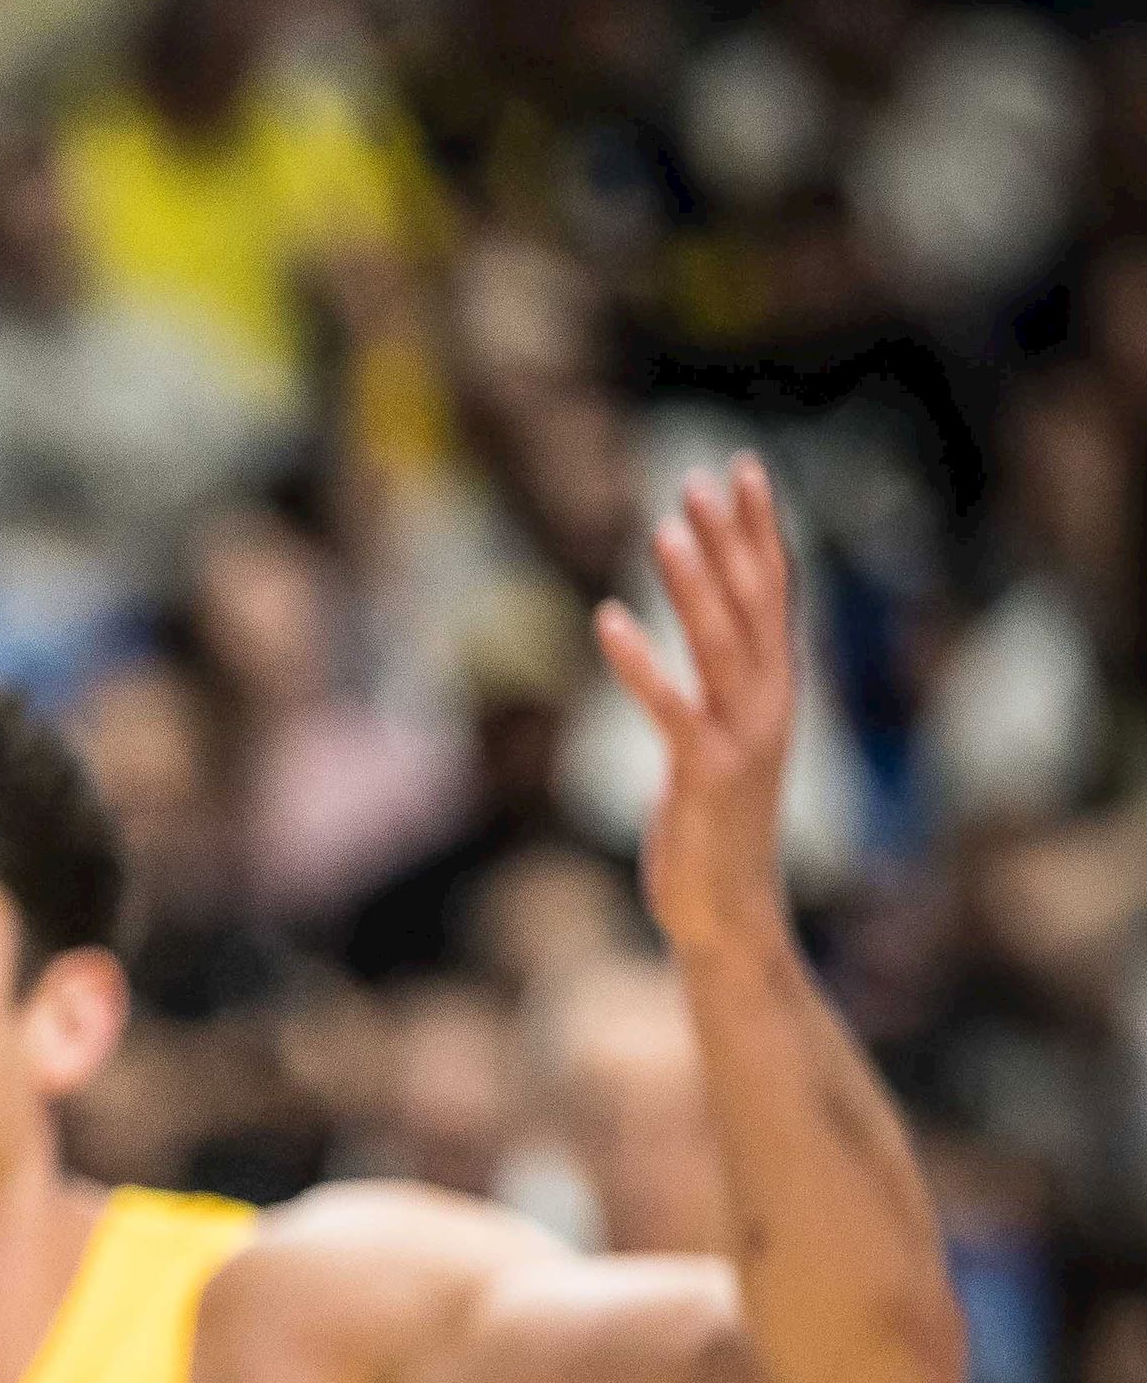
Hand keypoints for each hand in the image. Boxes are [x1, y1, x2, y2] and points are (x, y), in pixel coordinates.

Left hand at [593, 453, 801, 962]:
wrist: (731, 913)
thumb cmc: (718, 829)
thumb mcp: (724, 746)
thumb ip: (719, 693)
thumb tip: (706, 643)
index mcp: (776, 691)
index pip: (774, 593)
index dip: (759, 530)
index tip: (743, 468)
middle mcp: (771, 705)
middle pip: (755, 604)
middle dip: (729, 538)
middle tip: (700, 475)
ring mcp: (743, 740)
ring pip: (721, 644)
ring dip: (693, 584)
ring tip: (662, 527)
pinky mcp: (705, 776)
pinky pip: (669, 709)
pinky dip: (638, 664)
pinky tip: (606, 620)